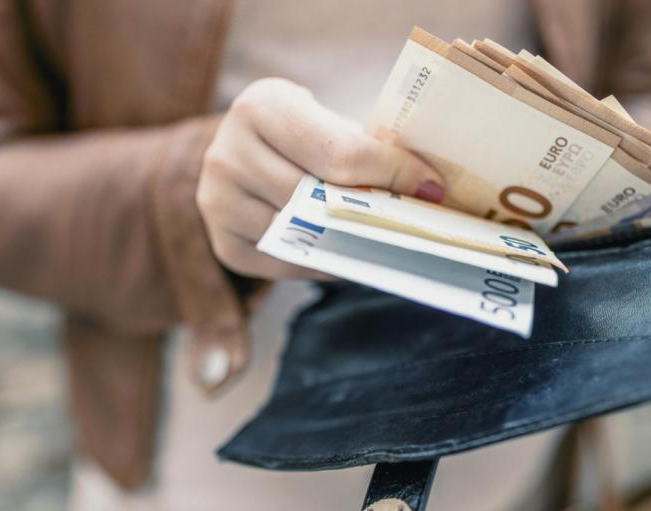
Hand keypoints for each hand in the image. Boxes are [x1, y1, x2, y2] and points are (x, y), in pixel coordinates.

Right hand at [197, 78, 444, 278]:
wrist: (247, 152)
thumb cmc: (304, 137)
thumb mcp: (328, 121)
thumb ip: (367, 147)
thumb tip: (428, 187)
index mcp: (261, 106)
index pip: (339, 152)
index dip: (392, 172)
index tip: (432, 187)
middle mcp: (227, 152)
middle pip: (319, 198)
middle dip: (375, 210)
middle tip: (418, 221)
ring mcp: (218, 201)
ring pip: (303, 234)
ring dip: (351, 241)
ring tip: (388, 238)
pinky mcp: (224, 243)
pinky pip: (287, 263)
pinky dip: (323, 262)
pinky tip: (346, 252)